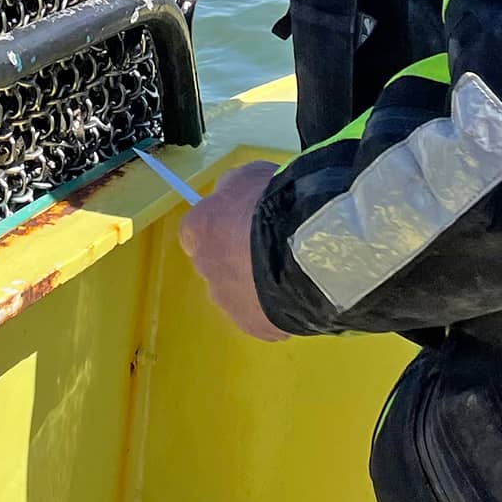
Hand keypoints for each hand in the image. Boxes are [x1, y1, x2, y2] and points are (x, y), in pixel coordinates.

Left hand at [177, 161, 282, 339]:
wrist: (306, 250)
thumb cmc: (276, 205)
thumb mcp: (251, 176)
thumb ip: (234, 189)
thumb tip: (229, 196)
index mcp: (199, 228)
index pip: (196, 230)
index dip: (219, 227)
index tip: (239, 224)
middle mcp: (206, 267)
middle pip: (217, 264)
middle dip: (238, 258)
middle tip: (270, 247)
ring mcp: (228, 301)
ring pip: (238, 293)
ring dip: (256, 284)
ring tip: (290, 271)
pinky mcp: (253, 325)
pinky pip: (262, 315)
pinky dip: (275, 307)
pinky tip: (298, 293)